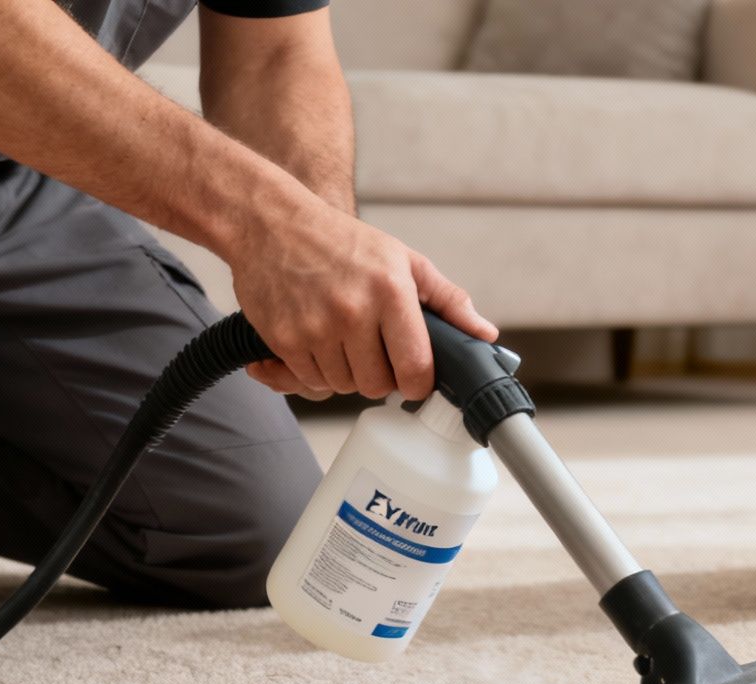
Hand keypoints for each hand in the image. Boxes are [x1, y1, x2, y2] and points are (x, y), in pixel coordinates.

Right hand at [225, 185, 496, 400]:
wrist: (271, 224)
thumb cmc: (342, 242)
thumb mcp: (402, 259)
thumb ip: (447, 299)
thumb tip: (484, 334)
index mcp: (390, 292)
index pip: (416, 369)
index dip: (418, 383)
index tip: (413, 377)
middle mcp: (353, 312)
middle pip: (378, 385)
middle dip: (380, 378)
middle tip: (374, 352)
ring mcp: (315, 328)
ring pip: (343, 386)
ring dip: (347, 374)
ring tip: (344, 342)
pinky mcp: (284, 339)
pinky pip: (310, 380)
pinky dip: (316, 371)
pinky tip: (319, 343)